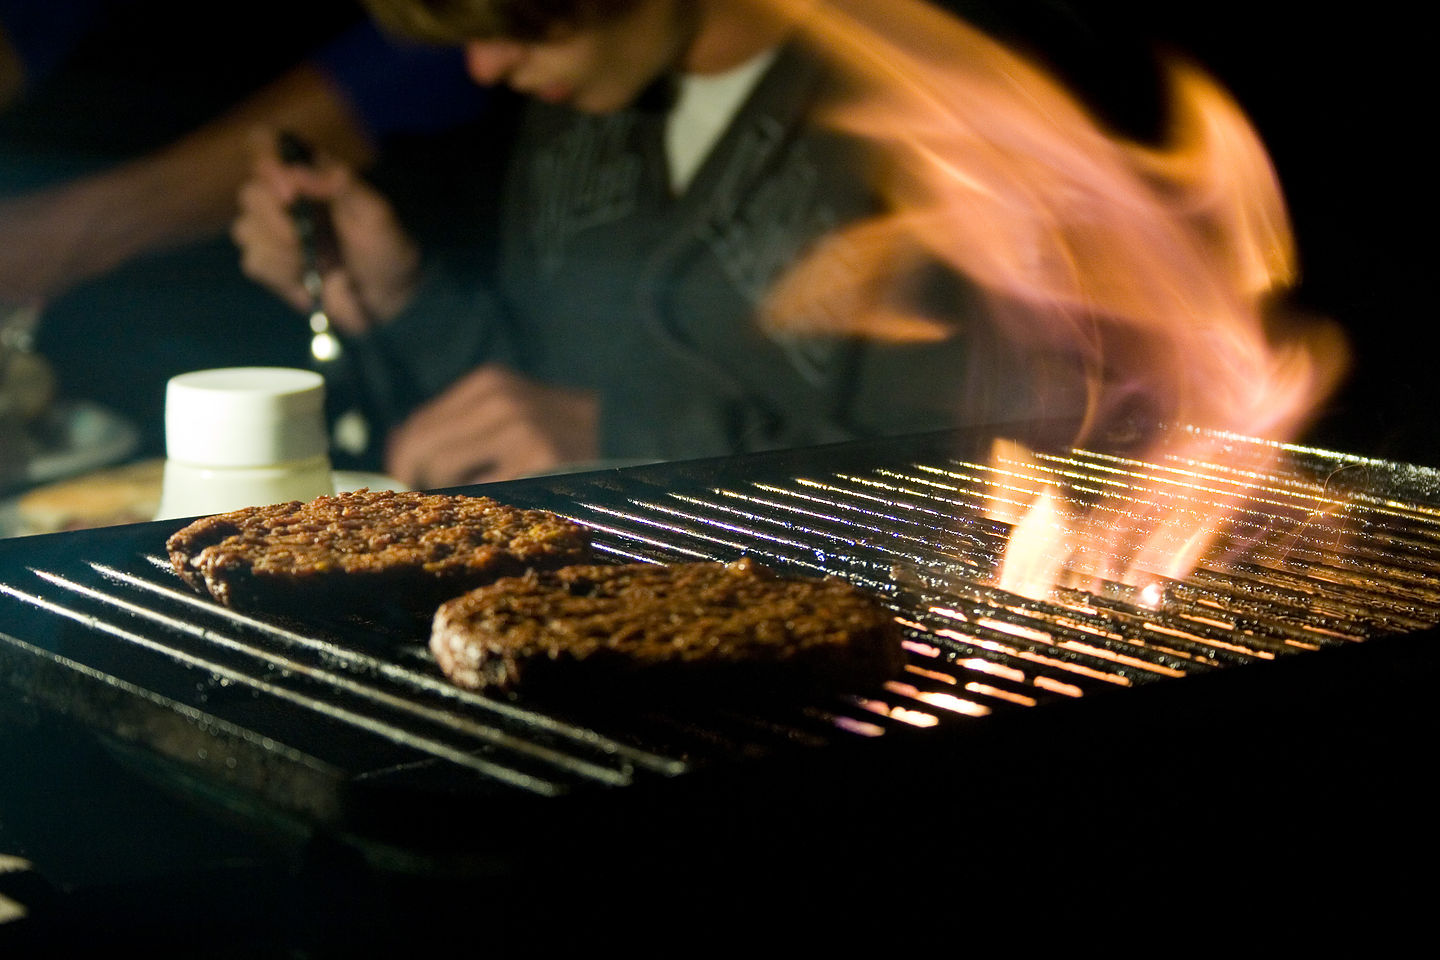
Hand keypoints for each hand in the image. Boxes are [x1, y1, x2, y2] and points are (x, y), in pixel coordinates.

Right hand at [231, 128, 419, 332]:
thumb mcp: (375, 212)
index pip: (264, 144)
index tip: (288, 190)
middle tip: (305, 236)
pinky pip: (254, 262)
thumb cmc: (385, 245)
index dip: (264, 159)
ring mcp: (272, 232)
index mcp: (308, 172)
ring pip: (246, 229)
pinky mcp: (269, 264)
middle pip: (250, 193)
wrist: (389, 295)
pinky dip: (282, 271)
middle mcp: (283, 197)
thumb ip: (342, 185)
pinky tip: (307, 274)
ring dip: (282, 249)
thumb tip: (297, 172)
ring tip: (317, 259)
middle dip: (277, 218)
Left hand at [385, 364, 599, 487]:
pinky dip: (482, 503)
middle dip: (417, 478)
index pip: (418, 424)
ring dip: (449, 492)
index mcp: (491, 383)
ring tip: (475, 499)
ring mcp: (522, 428)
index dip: (403, 458)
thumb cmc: (567, 432)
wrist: (635, 429)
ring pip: (444, 470)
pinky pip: (483, 492)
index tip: (407, 481)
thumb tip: (399, 445)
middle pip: (422, 447)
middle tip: (433, 500)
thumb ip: (463, 424)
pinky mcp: (542, 459)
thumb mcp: (514, 410)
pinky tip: (500, 506)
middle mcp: (502, 399)